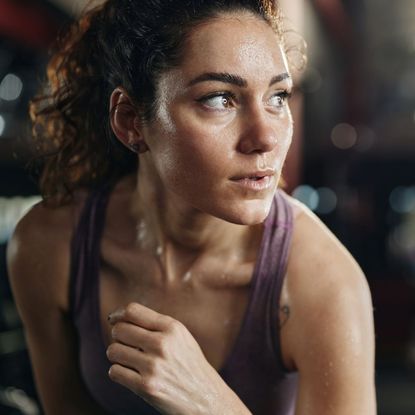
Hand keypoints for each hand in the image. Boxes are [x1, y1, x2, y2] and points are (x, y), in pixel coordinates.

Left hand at [106, 302, 248, 414]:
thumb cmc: (189, 364)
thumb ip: (155, 324)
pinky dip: (119, 372)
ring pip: (113, 350)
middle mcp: (162, 344)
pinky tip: (131, 374)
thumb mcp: (180, 336)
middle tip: (127, 344)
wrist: (206, 398)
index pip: (132, 311)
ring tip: (130, 360)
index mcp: (172, 328)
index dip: (119, 314)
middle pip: (119, 329)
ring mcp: (154, 366)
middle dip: (118, 336)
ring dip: (117, 355)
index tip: (114, 319)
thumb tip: (119, 317)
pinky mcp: (146, 387)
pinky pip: (115, 372)